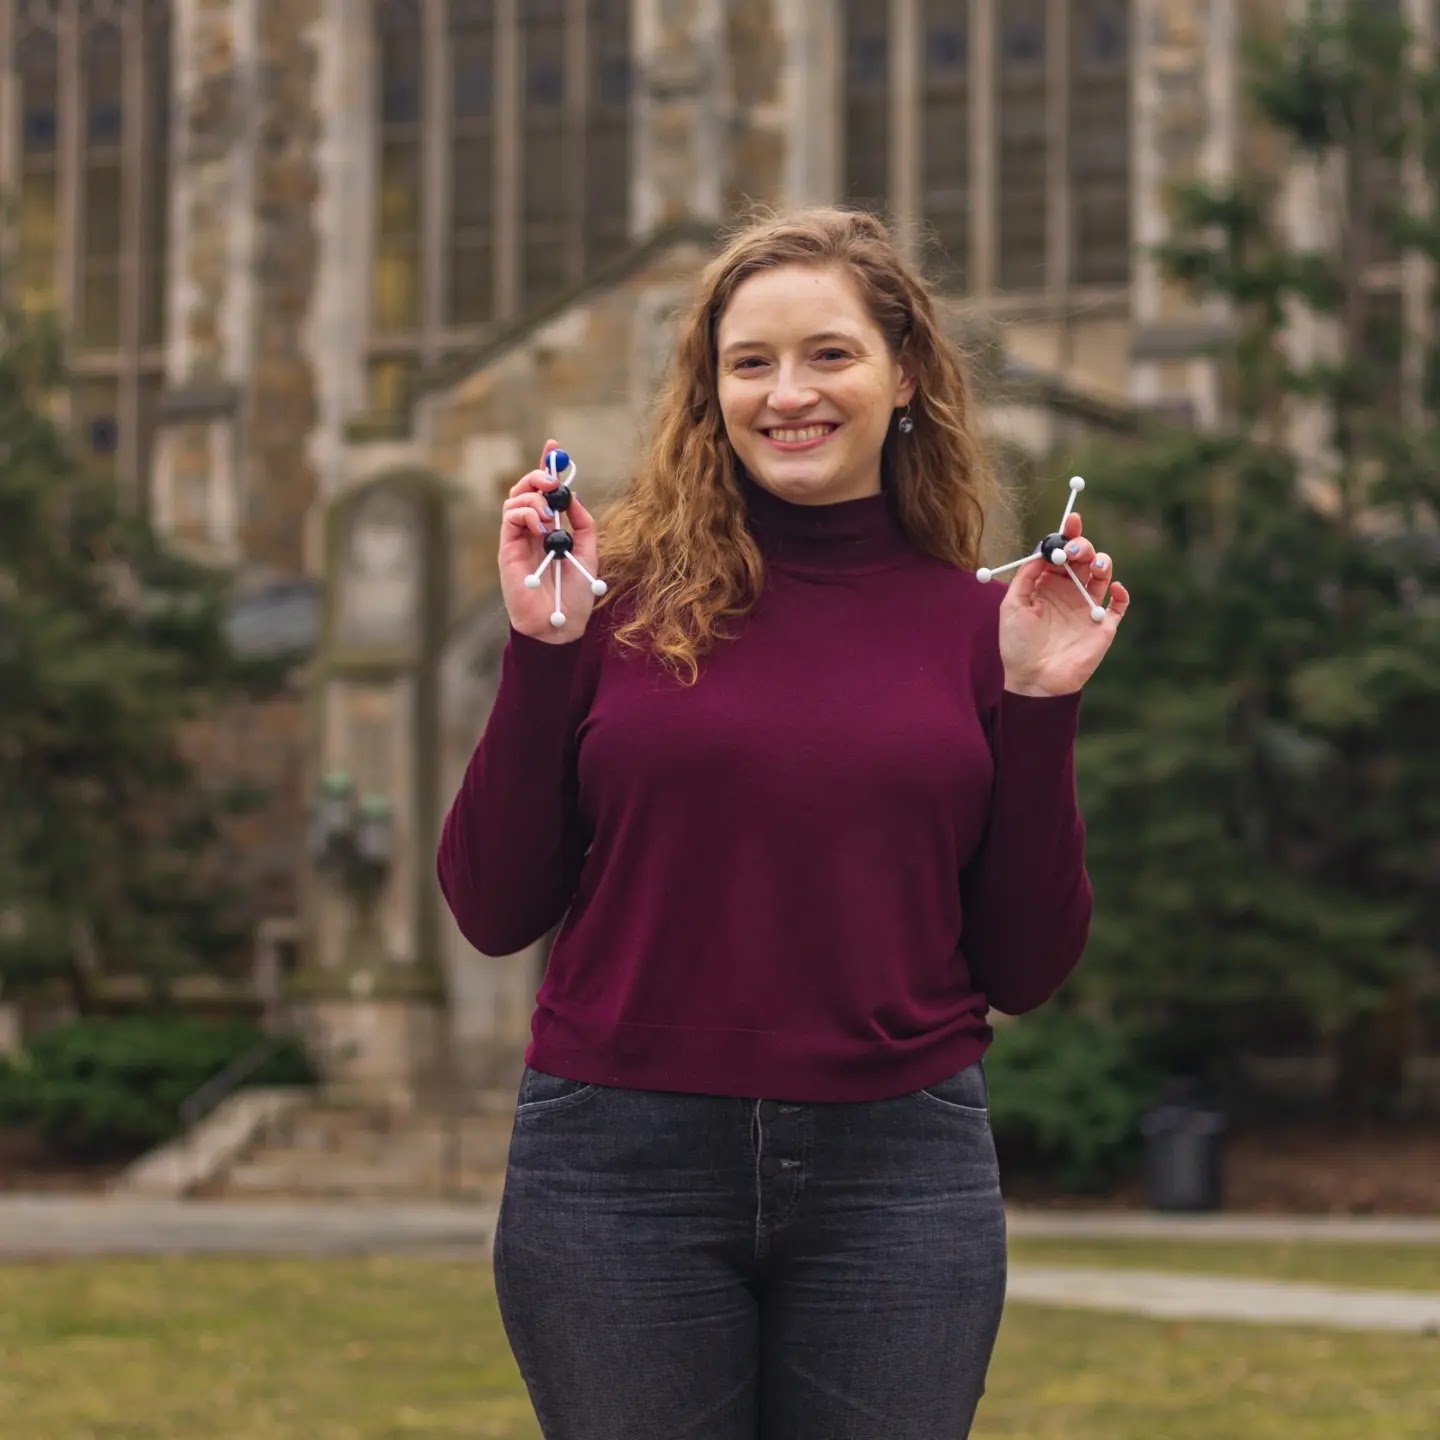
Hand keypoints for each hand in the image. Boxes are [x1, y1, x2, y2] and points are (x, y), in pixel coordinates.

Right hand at [499, 439, 602, 644]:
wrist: (559, 623)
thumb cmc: (574, 594)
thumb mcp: (588, 552)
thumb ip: (582, 523)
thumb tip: (573, 495)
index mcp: (551, 528)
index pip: (545, 491)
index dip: (547, 466)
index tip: (554, 447)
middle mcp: (532, 530)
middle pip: (526, 488)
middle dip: (539, 475)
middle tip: (553, 479)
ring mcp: (517, 538)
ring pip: (514, 498)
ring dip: (533, 496)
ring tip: (549, 513)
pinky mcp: (507, 549)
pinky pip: (510, 517)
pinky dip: (525, 512)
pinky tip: (540, 526)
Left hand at [997, 510, 1129, 696]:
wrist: (1033, 679)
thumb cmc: (1017, 644)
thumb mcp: (1012, 605)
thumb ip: (1025, 576)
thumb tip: (1041, 549)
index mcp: (1047, 584)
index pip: (1061, 552)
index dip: (1067, 534)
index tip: (1071, 520)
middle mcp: (1069, 591)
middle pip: (1083, 558)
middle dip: (1083, 546)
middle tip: (1075, 549)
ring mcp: (1087, 607)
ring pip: (1103, 574)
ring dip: (1102, 562)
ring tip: (1094, 564)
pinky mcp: (1103, 625)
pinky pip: (1119, 604)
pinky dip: (1122, 593)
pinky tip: (1114, 588)